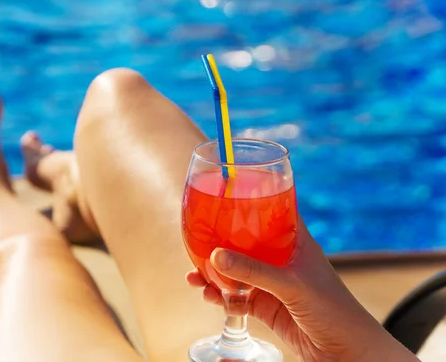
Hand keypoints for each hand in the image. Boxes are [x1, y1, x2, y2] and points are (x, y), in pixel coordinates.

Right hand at [186, 217, 418, 361]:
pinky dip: (221, 297)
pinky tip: (209, 296)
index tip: (227, 194)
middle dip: (221, 243)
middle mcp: (281, 259)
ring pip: (237, 272)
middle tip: (198, 240)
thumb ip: (255, 271)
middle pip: (246, 243)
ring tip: (194, 275)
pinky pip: (237, 298)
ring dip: (215, 274)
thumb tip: (216, 255)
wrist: (345, 350)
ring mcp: (272, 283)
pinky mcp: (266, 306)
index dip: (253, 201)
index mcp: (294, 241)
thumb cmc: (333, 308)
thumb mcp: (292, 284)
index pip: (274, 211)